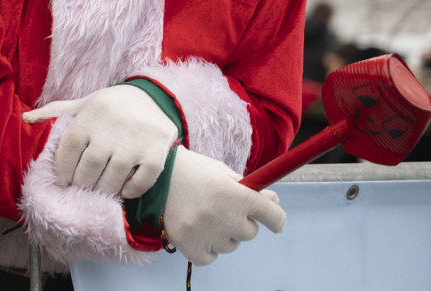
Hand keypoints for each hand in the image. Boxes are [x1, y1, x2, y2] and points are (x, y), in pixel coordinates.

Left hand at [23, 85, 177, 197]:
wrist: (153, 97)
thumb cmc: (110, 105)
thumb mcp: (83, 103)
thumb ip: (55, 111)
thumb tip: (26, 118)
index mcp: (90, 115)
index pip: (68, 149)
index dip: (61, 169)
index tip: (62, 180)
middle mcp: (111, 129)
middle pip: (88, 169)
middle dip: (81, 183)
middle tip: (81, 187)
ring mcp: (136, 142)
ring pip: (112, 179)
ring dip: (103, 190)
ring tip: (99, 190)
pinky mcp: (156, 153)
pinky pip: (140, 182)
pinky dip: (130, 191)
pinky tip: (123, 189)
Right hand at [164, 146, 285, 265]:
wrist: (154, 175)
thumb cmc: (193, 171)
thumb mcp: (224, 172)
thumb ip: (250, 189)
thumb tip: (274, 204)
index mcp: (234, 193)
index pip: (272, 216)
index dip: (276, 219)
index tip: (275, 221)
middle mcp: (222, 215)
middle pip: (250, 232)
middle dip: (242, 221)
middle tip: (223, 207)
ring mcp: (204, 232)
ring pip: (230, 245)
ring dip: (223, 234)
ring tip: (205, 215)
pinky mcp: (188, 245)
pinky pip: (210, 257)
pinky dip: (207, 248)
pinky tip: (198, 231)